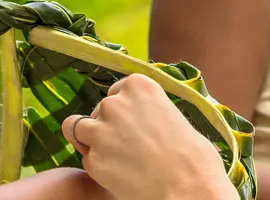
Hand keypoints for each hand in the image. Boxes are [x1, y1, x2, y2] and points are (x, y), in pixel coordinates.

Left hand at [62, 74, 236, 199]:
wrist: (187, 184)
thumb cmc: (192, 154)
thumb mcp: (173, 116)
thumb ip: (149, 112)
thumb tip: (142, 122)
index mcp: (138, 86)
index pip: (117, 90)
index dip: (124, 108)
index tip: (134, 121)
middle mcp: (114, 103)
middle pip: (100, 109)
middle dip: (109, 124)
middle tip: (128, 144)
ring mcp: (100, 131)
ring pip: (77, 128)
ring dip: (91, 139)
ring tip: (112, 155)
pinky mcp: (92, 160)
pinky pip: (87, 158)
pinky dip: (98, 165)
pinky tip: (119, 173)